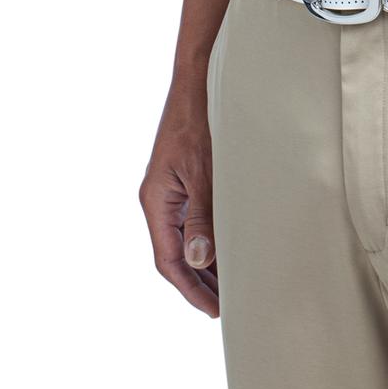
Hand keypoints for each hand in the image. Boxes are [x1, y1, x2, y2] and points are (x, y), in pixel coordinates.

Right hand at [139, 76, 219, 317]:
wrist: (198, 79)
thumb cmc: (198, 121)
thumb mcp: (203, 171)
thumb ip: (201, 215)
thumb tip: (199, 259)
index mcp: (155, 201)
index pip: (168, 260)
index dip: (190, 288)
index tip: (214, 310)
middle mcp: (159, 200)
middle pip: (175, 254)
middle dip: (199, 283)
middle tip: (227, 306)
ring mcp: (170, 190)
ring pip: (184, 239)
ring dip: (205, 262)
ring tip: (231, 286)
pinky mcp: (184, 179)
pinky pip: (193, 219)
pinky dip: (209, 238)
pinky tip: (228, 248)